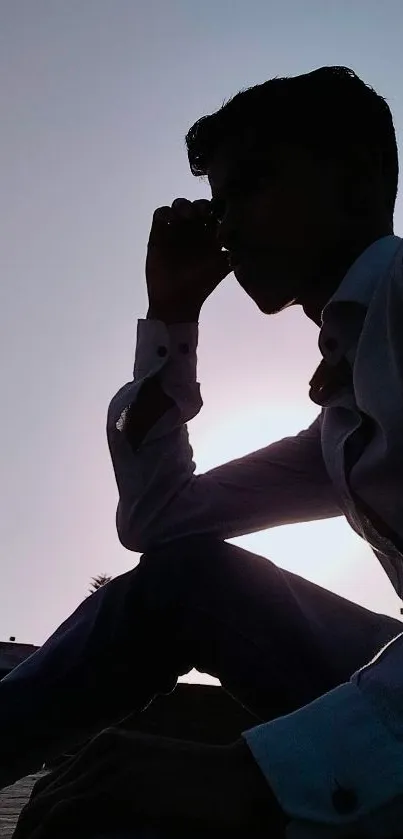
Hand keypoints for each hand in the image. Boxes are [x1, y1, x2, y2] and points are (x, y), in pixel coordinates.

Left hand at [13, 728, 287, 837]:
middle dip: (32, 832)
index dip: (39, 823)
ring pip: (44, 812)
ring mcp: (108, 767)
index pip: (53, 789)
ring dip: (34, 838)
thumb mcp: (152, 789)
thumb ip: (120, 798)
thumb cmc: (206, 794)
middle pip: (42, 800)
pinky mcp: (116, 791)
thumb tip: (92, 823)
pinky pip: (60, 822)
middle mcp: (102, 749)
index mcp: (109, 746)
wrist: (243, 784)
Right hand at [146, 197, 231, 317]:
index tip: (220, 214)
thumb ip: (235, 254)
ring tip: (187, 215)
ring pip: (179, 206)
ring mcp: (176, 230)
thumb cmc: (201, 285)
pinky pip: (160, 214)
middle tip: (204, 212)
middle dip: (200, 205)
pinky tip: (170, 220)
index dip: (217, 209)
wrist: (177, 300)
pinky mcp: (158, 233)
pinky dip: (164, 212)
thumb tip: (252, 244)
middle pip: (197, 206)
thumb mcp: (222, 268)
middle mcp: (193, 229)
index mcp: (209, 234)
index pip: (214, 213)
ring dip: (183, 205)